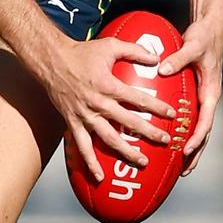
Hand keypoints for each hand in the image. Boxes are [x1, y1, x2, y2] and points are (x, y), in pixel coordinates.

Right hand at [36, 33, 177, 182]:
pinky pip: (82, 146)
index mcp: (108, 85)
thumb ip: (134, 51)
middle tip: (165, 140)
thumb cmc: (82, 52)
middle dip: (148, 132)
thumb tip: (156, 58)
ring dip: (126, 151)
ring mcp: (85, 116)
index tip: (171, 114)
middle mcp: (97, 103)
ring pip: (108, 138)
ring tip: (142, 161)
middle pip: (127, 122)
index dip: (156, 107)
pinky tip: (99, 177)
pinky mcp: (73, 123)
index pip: (137, 99)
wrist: (51, 61)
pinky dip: (90, 163)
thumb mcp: (110, 45)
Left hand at [158, 11, 222, 173]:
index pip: (206, 121)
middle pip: (204, 132)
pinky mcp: (195, 93)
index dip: (197, 137)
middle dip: (195, 153)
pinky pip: (188, 116)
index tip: (186, 150)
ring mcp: (202, 97)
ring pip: (197, 128)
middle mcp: (208, 98)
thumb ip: (177, 57)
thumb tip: (162, 69)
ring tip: (178, 166)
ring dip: (190, 147)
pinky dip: (181, 129)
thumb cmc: (203, 36)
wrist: (210, 27)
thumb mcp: (192, 45)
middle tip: (183, 171)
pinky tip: (168, 138)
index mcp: (211, 91)